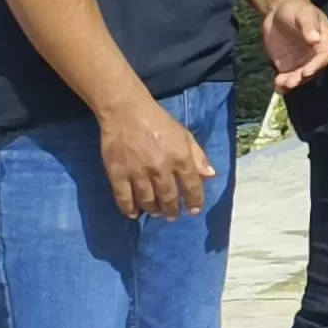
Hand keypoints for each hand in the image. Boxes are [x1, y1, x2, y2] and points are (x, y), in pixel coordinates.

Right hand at [98, 100, 214, 219]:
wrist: (126, 112)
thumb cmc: (158, 122)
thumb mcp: (184, 135)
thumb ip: (198, 156)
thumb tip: (210, 176)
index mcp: (180, 157)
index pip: (192, 186)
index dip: (194, 201)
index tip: (193, 211)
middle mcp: (160, 168)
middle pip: (169, 198)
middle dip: (172, 210)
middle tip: (173, 215)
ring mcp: (137, 173)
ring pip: (148, 201)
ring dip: (154, 210)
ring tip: (157, 212)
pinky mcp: (117, 174)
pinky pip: (124, 199)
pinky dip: (129, 209)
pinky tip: (134, 213)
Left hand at [261, 0, 327, 89]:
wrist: (279, 11)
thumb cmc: (296, 8)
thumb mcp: (303, 12)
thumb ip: (309, 25)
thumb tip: (315, 40)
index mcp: (324, 40)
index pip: (324, 56)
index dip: (316, 65)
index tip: (306, 72)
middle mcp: (315, 54)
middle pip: (312, 70)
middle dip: (302, 77)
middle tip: (291, 82)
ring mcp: (302, 61)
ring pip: (300, 76)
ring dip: (292, 83)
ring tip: (280, 84)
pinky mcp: (288, 65)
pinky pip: (287, 77)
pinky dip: (283, 84)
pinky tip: (277, 87)